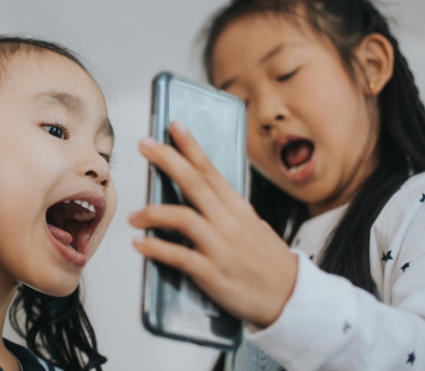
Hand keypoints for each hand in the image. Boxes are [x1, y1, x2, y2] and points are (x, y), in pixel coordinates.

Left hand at [130, 121, 297, 327]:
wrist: (290, 298)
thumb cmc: (268, 262)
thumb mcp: (251, 226)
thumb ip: (225, 210)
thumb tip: (197, 194)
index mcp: (238, 208)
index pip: (210, 170)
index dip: (191, 146)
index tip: (174, 126)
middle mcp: (229, 222)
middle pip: (194, 183)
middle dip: (167, 160)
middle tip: (144, 145)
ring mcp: (220, 247)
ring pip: (183, 217)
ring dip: (153, 212)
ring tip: (133, 216)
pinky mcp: (212, 273)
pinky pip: (179, 256)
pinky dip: (156, 248)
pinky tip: (139, 244)